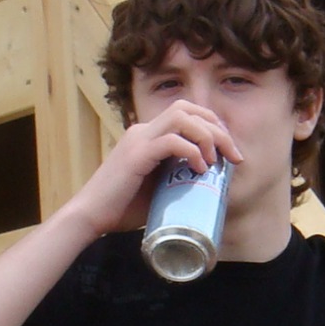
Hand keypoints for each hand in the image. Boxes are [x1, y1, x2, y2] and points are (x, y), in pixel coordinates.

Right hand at [64, 100, 240, 237]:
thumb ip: (177, 178)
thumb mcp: (158, 189)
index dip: (214, 126)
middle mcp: (143, 131)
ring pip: (182, 117)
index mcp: (148, 135)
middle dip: (218, 128)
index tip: (230, 152)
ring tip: (214, 161)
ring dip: (207, 136)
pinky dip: (191, 151)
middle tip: (234, 155)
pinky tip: (198, 168)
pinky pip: (171, 141)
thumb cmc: (123, 209)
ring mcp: (139, 140)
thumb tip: (210, 184)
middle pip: (189, 108)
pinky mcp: (136, 155)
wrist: (91, 217)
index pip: (188, 113)